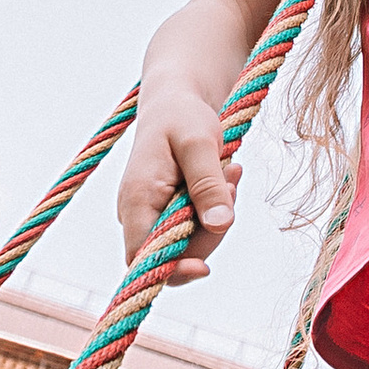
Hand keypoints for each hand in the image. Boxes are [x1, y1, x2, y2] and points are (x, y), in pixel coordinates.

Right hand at [117, 86, 238, 284]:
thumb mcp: (200, 143)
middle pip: (174, 253)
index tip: (205, 268)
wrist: (176, 99)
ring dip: (217, 214)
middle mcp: (137, 212)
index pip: (143, 258)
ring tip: (230, 173)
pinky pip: (195, 225)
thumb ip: (208, 184)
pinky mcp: (167, 210)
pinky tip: (225, 176)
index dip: (172, 270)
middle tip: (231, 187)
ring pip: (190, 241)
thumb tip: (220, 224)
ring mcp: (151, 212)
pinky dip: (214, 207)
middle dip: (210, 231)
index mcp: (136, 199)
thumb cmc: (183, 116)